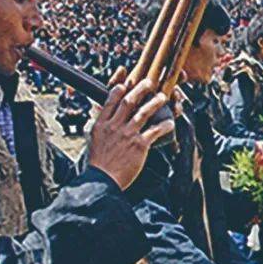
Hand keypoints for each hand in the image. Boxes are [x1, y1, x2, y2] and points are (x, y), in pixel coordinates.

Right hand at [88, 67, 175, 189]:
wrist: (102, 180)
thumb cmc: (98, 163)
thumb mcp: (92, 139)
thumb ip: (97, 124)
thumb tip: (96, 112)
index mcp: (102, 124)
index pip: (111, 101)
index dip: (119, 89)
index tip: (126, 83)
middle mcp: (114, 126)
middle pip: (128, 102)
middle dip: (140, 90)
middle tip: (149, 82)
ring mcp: (127, 134)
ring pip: (143, 113)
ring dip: (155, 103)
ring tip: (163, 97)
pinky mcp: (139, 145)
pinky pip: (154, 131)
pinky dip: (164, 125)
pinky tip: (171, 122)